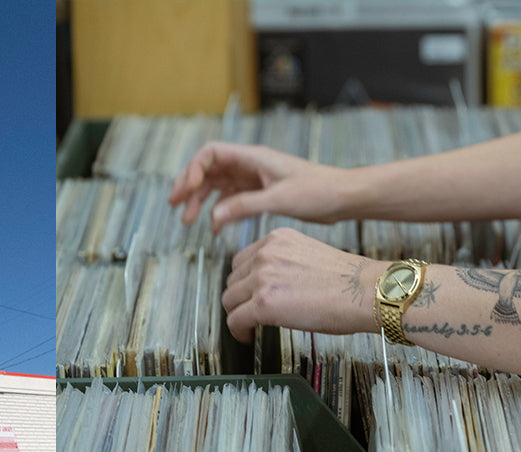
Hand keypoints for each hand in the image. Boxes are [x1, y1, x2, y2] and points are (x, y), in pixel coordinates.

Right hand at [170, 141, 356, 226]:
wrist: (345, 198)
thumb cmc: (319, 191)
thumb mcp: (279, 199)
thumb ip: (244, 207)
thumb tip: (212, 217)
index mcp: (253, 158)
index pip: (211, 154)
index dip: (193, 170)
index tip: (185, 191)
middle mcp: (250, 166)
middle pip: (208, 169)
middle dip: (189, 186)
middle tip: (175, 205)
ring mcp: (254, 179)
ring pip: (217, 186)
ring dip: (200, 201)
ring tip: (187, 220)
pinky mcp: (261, 193)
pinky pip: (232, 200)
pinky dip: (220, 212)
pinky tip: (214, 228)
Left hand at [222, 228, 384, 342]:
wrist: (368, 293)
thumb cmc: (351, 282)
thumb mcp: (309, 256)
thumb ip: (284, 263)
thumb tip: (270, 283)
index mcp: (277, 239)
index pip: (242, 261)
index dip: (244, 282)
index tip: (249, 294)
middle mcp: (265, 253)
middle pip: (233, 280)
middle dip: (240, 299)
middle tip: (251, 312)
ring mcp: (262, 277)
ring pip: (229, 300)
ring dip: (238, 314)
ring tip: (251, 326)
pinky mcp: (263, 304)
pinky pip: (235, 320)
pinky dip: (238, 332)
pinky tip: (248, 337)